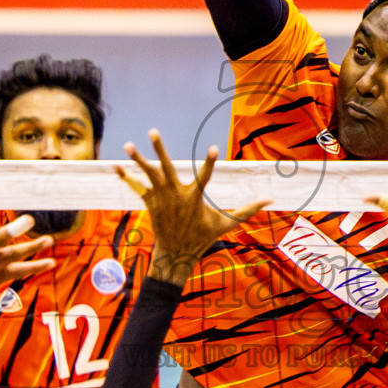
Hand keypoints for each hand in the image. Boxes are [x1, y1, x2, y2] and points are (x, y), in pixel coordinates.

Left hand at [116, 130, 267, 285]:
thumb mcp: (227, 224)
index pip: (205, 176)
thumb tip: (271, 200)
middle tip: (153, 132)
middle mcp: (175, 195)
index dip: (211, 163)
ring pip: (148, 174)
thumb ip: (247, 210)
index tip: (214, 148)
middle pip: (167, 168)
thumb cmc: (203, 237)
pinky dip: (126, 177)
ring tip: (128, 144)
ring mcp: (161, 198)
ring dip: (138, 159)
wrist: (175, 255)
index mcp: (194, 198)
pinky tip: (115, 166)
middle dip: (159, 150)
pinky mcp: (150, 203)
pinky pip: (136, 187)